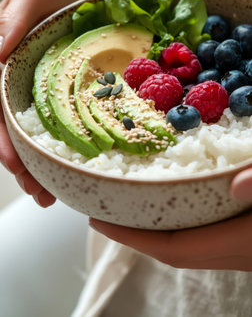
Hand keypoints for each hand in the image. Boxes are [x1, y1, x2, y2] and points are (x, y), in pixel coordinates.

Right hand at [0, 0, 138, 206]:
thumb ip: (15, 15)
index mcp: (8, 59)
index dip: (2, 137)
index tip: (14, 163)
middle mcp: (24, 77)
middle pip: (14, 126)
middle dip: (22, 162)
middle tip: (39, 193)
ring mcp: (49, 85)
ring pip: (39, 130)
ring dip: (41, 163)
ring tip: (51, 194)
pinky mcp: (74, 87)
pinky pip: (69, 119)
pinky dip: (69, 144)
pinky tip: (75, 166)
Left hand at [89, 173, 251, 270]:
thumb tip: (236, 184)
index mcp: (241, 241)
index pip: (174, 248)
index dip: (132, 237)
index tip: (98, 221)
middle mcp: (238, 253)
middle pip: (173, 253)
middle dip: (133, 236)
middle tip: (103, 212)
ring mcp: (242, 251)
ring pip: (187, 250)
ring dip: (155, 234)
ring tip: (130, 209)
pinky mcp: (246, 242)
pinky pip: (202, 242)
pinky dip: (178, 228)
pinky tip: (174, 208)